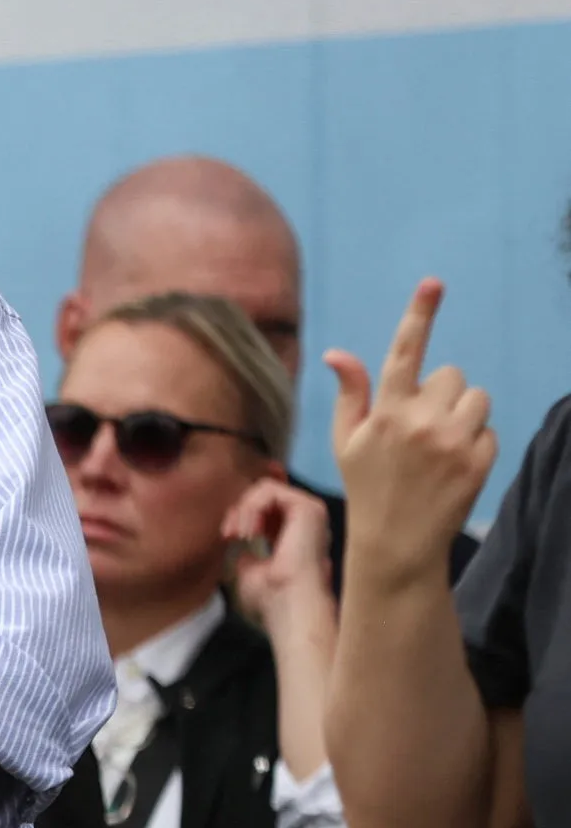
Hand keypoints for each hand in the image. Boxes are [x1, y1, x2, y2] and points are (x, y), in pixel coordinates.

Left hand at [224, 478, 331, 627]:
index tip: (227, 537)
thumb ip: (246, 555)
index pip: (264, 508)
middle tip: (228, 534)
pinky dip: (251, 506)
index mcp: (294, 536)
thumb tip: (237, 546)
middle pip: (262, 495)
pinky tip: (249, 531)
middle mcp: (305, 522)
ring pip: (264, 489)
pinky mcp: (309, 507)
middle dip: (238, 510)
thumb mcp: (250, 572)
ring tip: (238, 534)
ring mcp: (310, 513)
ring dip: (243, 509)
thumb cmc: (272, 598)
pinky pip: (269, 489)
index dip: (241, 515)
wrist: (290, 606)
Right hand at [324, 280, 494, 585]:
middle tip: (423, 427)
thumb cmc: (368, 488)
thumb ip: (351, 394)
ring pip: (477, 399)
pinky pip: (490, 431)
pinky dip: (476, 445)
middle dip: (443, 394)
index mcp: (386, 411)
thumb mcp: (346, 442)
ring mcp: (453, 441)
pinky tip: (454, 467)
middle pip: (452, 376)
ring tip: (441, 446)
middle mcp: (421, 421)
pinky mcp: (479, 461)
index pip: (405, 352)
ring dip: (464, 415)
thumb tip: (339, 353)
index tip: (434, 283)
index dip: (419, 314)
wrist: (397, 544)